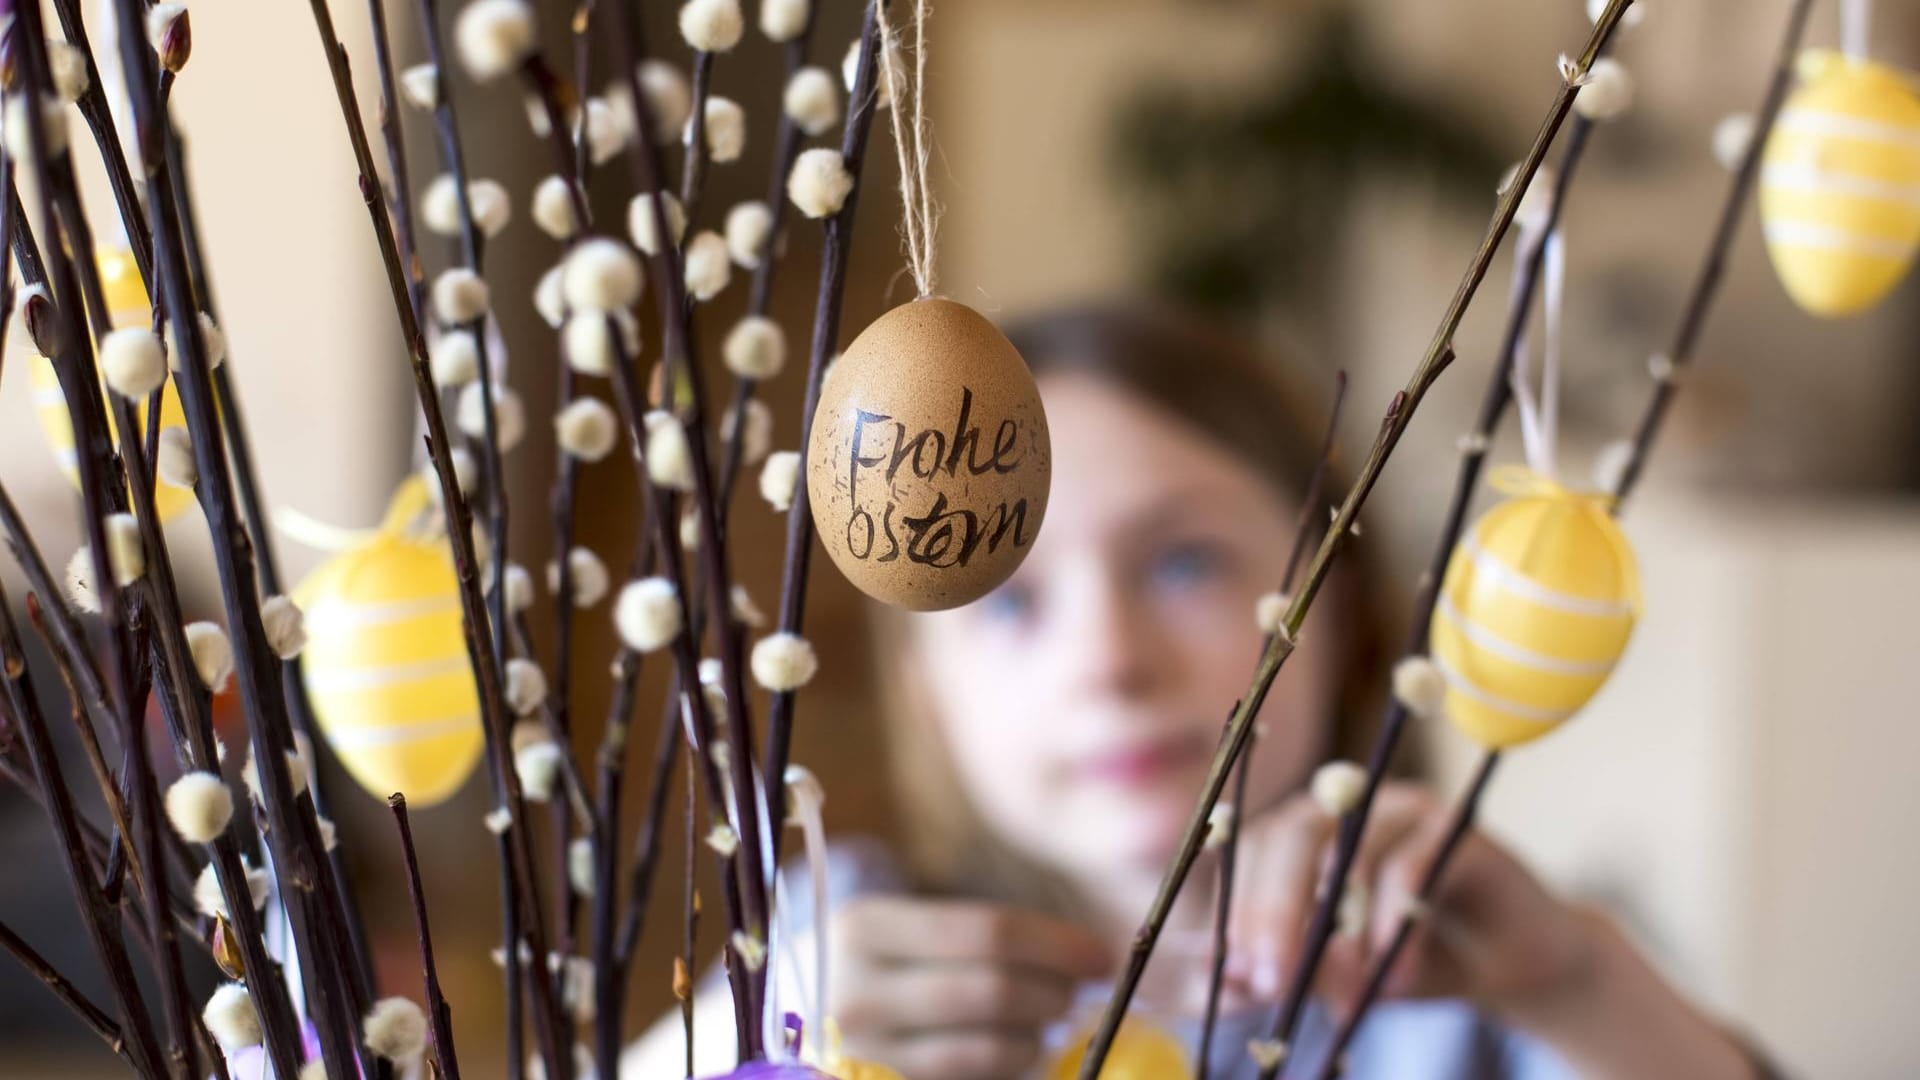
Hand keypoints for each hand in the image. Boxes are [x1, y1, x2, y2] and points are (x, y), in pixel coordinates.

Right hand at [830, 896, 1111, 1078]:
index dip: (1057, 944)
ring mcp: (864, 1056)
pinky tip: (1016, 1055)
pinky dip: (1011, 1069)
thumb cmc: (862, 966)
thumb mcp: (892, 931)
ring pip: (990, 1049)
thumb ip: (973, 939)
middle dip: (1055, 992)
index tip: (1100, 955)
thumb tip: (1080, 959)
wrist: (781, 1019)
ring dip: (1038, 1038)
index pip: (988, 931)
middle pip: (994, 990)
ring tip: (1043, 1026)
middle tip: (1075, 994)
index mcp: (866, 928)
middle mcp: (858, 993)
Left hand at [1221, 781, 1761, 1078]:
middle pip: (1293, 835)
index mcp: (1307, 830)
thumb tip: (1236, 978)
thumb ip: (1295, 969)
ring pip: (1351, 848)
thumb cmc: (1417, 963)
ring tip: (1346, 994)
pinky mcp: (1458, 826)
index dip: (1241, 907)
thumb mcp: (1344, 975)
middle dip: (1275, 913)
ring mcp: (1405, 807)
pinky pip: (1412, 865)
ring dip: (1340, 931)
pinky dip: (1394, 925)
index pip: (1254, 849)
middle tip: (1274, 982)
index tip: (1239, 972)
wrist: (1517, 965)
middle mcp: (1351, 804)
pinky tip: (1395, 979)